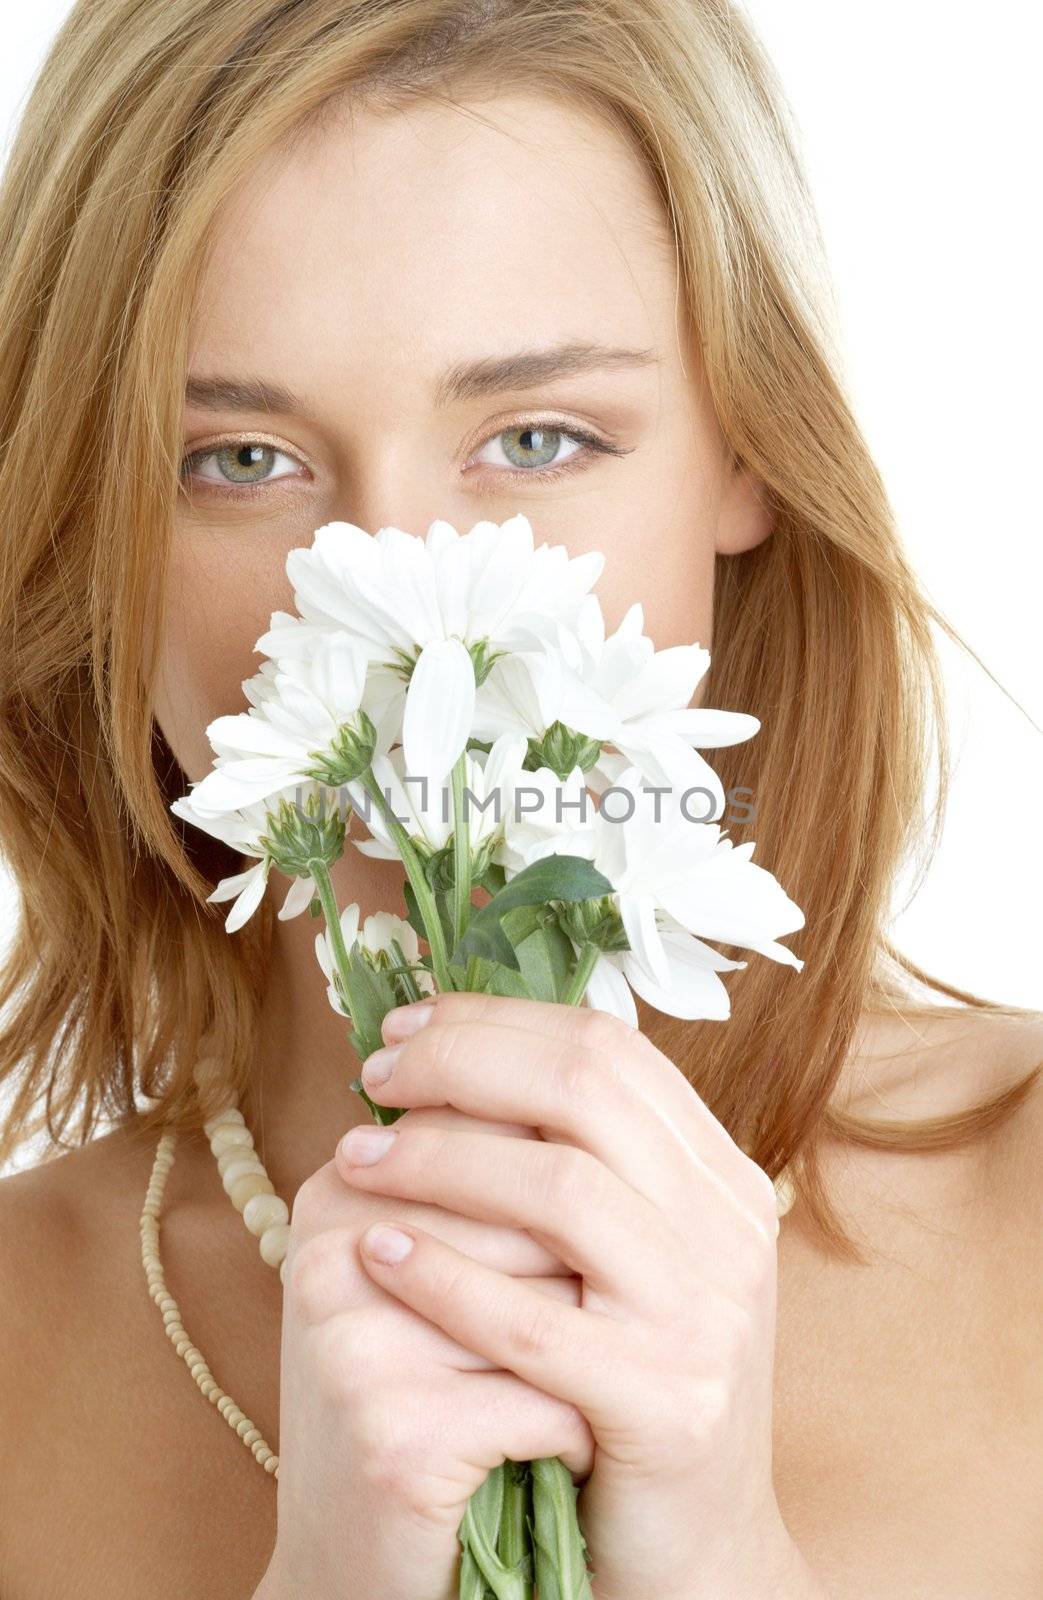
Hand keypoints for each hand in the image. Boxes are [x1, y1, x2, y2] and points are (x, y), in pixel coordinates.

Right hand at [264, 1095, 594, 1599]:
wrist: (364, 1568)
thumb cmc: (426, 1400)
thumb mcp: (439, 1270)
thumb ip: (490, 1170)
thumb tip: (598, 1060)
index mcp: (343, 1190)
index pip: (493, 1117)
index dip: (570, 1174)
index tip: (581, 1236)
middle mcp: (334, 1246)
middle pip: (534, 1199)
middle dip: (589, 1263)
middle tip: (596, 1307)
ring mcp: (357, 1342)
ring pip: (550, 1295)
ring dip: (589, 1341)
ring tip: (578, 1369)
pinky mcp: (394, 1438)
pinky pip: (547, 1401)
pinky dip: (576, 1430)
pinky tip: (561, 1445)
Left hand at [336, 991, 822, 1599]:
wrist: (694, 1550)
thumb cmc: (630, 1382)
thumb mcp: (629, 1255)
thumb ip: (575, 1159)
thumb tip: (449, 1052)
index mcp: (719, 1174)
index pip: (606, 1046)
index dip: (496, 1022)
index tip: (405, 1026)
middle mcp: (729, 1226)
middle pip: (584, 1088)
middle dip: (460, 1063)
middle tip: (375, 1075)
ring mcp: (706, 1313)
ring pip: (559, 1188)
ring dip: (437, 1158)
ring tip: (355, 1161)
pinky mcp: (664, 1401)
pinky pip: (529, 1320)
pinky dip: (441, 1275)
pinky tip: (376, 1253)